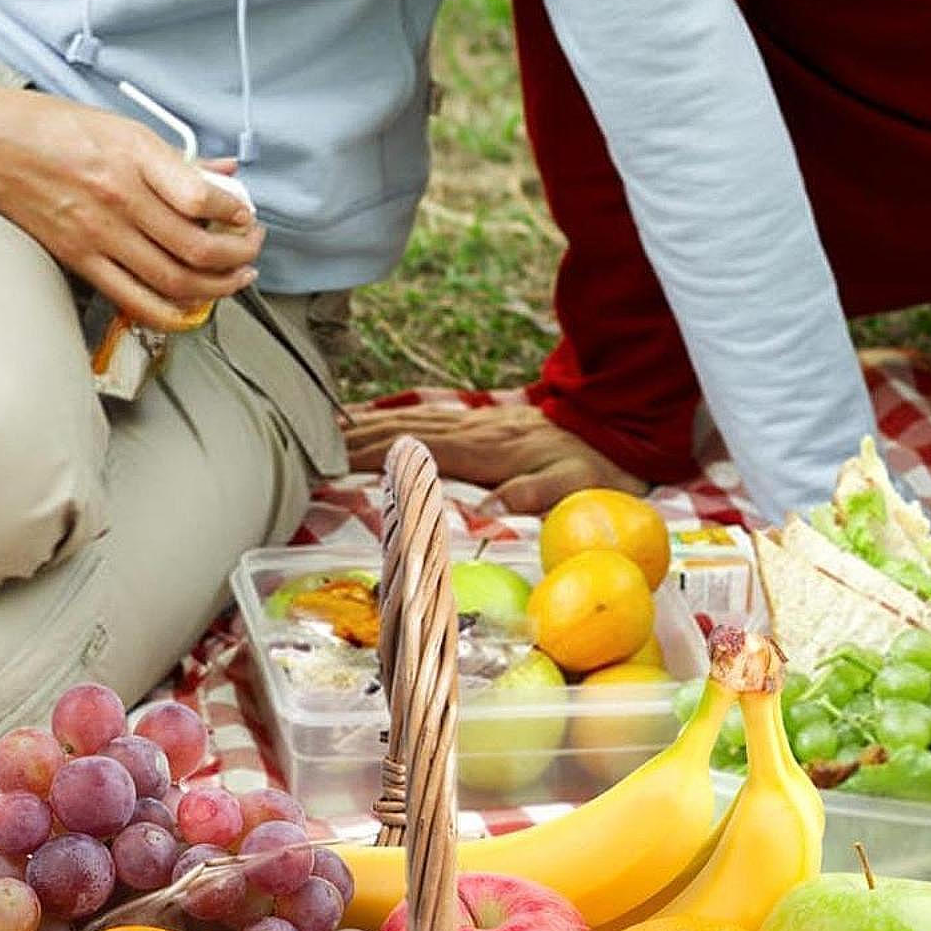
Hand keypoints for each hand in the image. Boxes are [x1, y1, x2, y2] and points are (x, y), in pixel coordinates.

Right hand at [0, 77, 264, 331]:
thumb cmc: (53, 129)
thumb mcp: (120, 126)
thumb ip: (176, 159)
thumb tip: (226, 177)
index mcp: (130, 155)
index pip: (198, 195)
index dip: (235, 212)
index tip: (247, 215)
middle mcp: (117, 197)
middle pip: (196, 247)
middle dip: (238, 255)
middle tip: (253, 251)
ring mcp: (99, 234)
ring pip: (176, 280)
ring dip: (218, 287)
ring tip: (236, 279)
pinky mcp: (82, 261)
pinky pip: (140, 302)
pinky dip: (175, 313)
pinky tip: (195, 307)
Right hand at [342, 403, 645, 513]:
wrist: (620, 428)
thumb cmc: (598, 468)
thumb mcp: (575, 486)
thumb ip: (535, 492)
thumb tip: (489, 510)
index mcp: (486, 449)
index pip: (418, 450)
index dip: (375, 455)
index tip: (334, 461)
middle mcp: (474, 430)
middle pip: (403, 431)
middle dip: (355, 439)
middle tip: (310, 448)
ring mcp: (476, 423)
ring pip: (410, 422)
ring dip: (368, 428)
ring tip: (326, 435)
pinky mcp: (482, 423)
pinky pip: (427, 421)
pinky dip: (394, 422)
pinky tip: (374, 426)